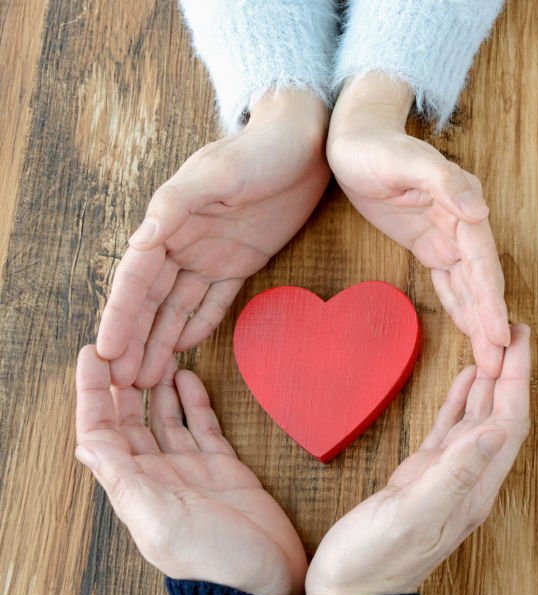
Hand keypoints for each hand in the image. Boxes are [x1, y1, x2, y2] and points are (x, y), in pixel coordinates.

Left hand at [74, 346, 307, 594]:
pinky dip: (194, 402)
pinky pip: (203, 427)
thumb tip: (85, 444)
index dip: (92, 393)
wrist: (264, 585)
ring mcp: (191, 471)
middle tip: (127, 343)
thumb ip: (124, 480)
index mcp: (135, 486)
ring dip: (158, 386)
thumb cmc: (213, 562)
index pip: (102, 431)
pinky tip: (189, 379)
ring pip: (166, 418)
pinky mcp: (225, 469)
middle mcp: (158, 475)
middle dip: (124, 382)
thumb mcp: (160, 521)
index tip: (93, 354)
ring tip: (158, 352)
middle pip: (131, 419)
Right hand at [97, 89, 330, 387]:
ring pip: (178, 306)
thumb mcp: (218, 173)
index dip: (120, 315)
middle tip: (122, 381)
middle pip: (152, 300)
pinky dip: (198, 324)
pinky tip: (184, 349)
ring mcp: (211, 254)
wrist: (304, 143)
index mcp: (168, 222)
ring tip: (146, 378)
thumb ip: (180, 204)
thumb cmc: (257, 150)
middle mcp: (183, 242)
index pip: (136, 278)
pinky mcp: (241, 261)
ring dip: (161, 340)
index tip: (106, 350)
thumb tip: (144, 236)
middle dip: (135, 340)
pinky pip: (214, 300)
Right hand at [304, 324, 530, 594]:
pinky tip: (465, 379)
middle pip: (500, 415)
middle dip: (511, 372)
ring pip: (478, 419)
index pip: (507, 422)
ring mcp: (445, 478)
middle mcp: (468, 480)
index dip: (517, 379)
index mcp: (473, 487)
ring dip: (490, 381)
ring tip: (497, 344)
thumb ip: (454, 473)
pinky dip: (460, 401)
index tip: (521, 339)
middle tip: (517, 329)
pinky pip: (450, 430)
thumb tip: (495, 430)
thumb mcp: (414, 515)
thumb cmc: (375, 562)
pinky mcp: (421, 478)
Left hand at [328, 73, 509, 376]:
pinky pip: (449, 280)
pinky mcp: (429, 242)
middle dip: (491, 322)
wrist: (354, 137)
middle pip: (481, 281)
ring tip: (490, 359)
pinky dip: (460, 305)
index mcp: (462, 206)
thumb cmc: (378, 146)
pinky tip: (470, 329)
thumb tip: (480, 211)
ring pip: (468, 286)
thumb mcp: (408, 161)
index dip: (491, 301)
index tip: (499, 334)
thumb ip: (446, 183)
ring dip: (479, 321)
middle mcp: (462, 223)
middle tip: (498, 363)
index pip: (482, 262)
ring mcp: (446, 235)